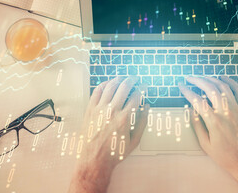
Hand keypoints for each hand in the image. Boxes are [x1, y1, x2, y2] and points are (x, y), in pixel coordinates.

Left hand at [69, 76, 148, 192]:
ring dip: (119, 79)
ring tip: (123, 77)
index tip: (144, 86)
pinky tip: (108, 83)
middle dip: (132, 79)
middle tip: (135, 78)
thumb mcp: (135, 140)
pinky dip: (104, 84)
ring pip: (110, 86)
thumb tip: (146, 107)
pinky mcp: (90, 110)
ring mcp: (100, 109)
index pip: (136, 95)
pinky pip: (97, 91)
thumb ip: (143, 121)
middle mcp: (112, 111)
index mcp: (125, 118)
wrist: (94, 160)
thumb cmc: (114, 152)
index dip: (142, 88)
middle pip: (124, 86)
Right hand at [179, 76, 237, 192]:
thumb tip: (192, 110)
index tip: (181, 86)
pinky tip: (223, 77)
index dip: (187, 91)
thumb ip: (197, 125)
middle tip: (189, 78)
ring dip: (211, 79)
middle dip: (197, 80)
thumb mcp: (206, 144)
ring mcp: (236, 109)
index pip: (197, 100)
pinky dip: (230, 81)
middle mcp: (226, 112)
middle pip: (210, 89)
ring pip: (223, 87)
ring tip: (202, 77)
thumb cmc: (226, 156)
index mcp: (214, 121)